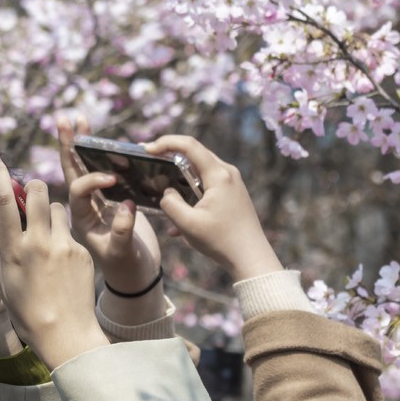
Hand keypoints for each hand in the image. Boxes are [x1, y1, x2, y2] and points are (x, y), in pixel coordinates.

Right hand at [0, 155, 108, 368]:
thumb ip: (4, 252)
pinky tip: (63, 260)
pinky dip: (65, 237)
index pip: (2, 201)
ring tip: (48, 231)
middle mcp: (38, 241)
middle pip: (37, 191)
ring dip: (51, 211)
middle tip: (30, 192)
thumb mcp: (5, 281)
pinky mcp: (82, 251)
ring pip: (58, 207)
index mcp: (13, 249)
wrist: (65, 333)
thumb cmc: (28, 312)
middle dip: (33, 185)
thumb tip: (7, 233)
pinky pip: (72, 232)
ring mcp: (63, 244)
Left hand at [57, 114, 162, 293]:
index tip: (112, 179)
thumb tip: (127, 206)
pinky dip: (105, 156)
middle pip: (73, 171)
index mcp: (81, 219)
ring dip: (84, 145)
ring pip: (86, 168)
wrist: (135, 277)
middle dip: (70, 146)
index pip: (78, 190)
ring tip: (79, 119)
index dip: (92, 180)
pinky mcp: (114, 200)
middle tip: (64, 120)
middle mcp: (85, 207)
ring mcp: (99, 202)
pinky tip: (104, 139)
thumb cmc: (126, 268)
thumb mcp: (123, 253)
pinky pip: (105, 173)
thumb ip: (123, 231)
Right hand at [143, 135, 283, 281]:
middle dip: (170, 156)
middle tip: (149, 161)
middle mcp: (228, 173)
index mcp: (219, 175)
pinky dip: (191, 195)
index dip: (165, 142)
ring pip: (200, 171)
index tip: (147, 149)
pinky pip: (207, 186)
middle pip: (195, 154)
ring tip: (161, 190)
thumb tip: (167, 193)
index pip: (189, 145)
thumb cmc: (221, 241)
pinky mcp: (232, 195)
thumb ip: (170, 203)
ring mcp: (232, 183)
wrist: (251, 258)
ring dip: (180, 179)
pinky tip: (178, 222)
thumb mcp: (188, 224)